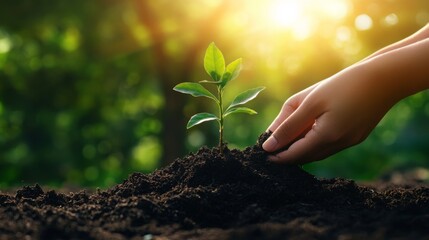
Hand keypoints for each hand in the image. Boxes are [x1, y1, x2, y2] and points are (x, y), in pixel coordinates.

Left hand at [262, 63, 396, 163]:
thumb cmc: (343, 85)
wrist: (384, 78)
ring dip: (300, 149)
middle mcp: (339, 144)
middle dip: (287, 154)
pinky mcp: (356, 136)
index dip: (277, 156)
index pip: (295, 155)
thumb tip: (268, 144)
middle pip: (306, 156)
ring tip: (284, 142)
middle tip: (270, 148)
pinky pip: (329, 145)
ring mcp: (350, 142)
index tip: (262, 153)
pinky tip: (306, 134)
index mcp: (327, 137)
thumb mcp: (310, 102)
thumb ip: (288, 125)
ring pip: (318, 152)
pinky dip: (314, 143)